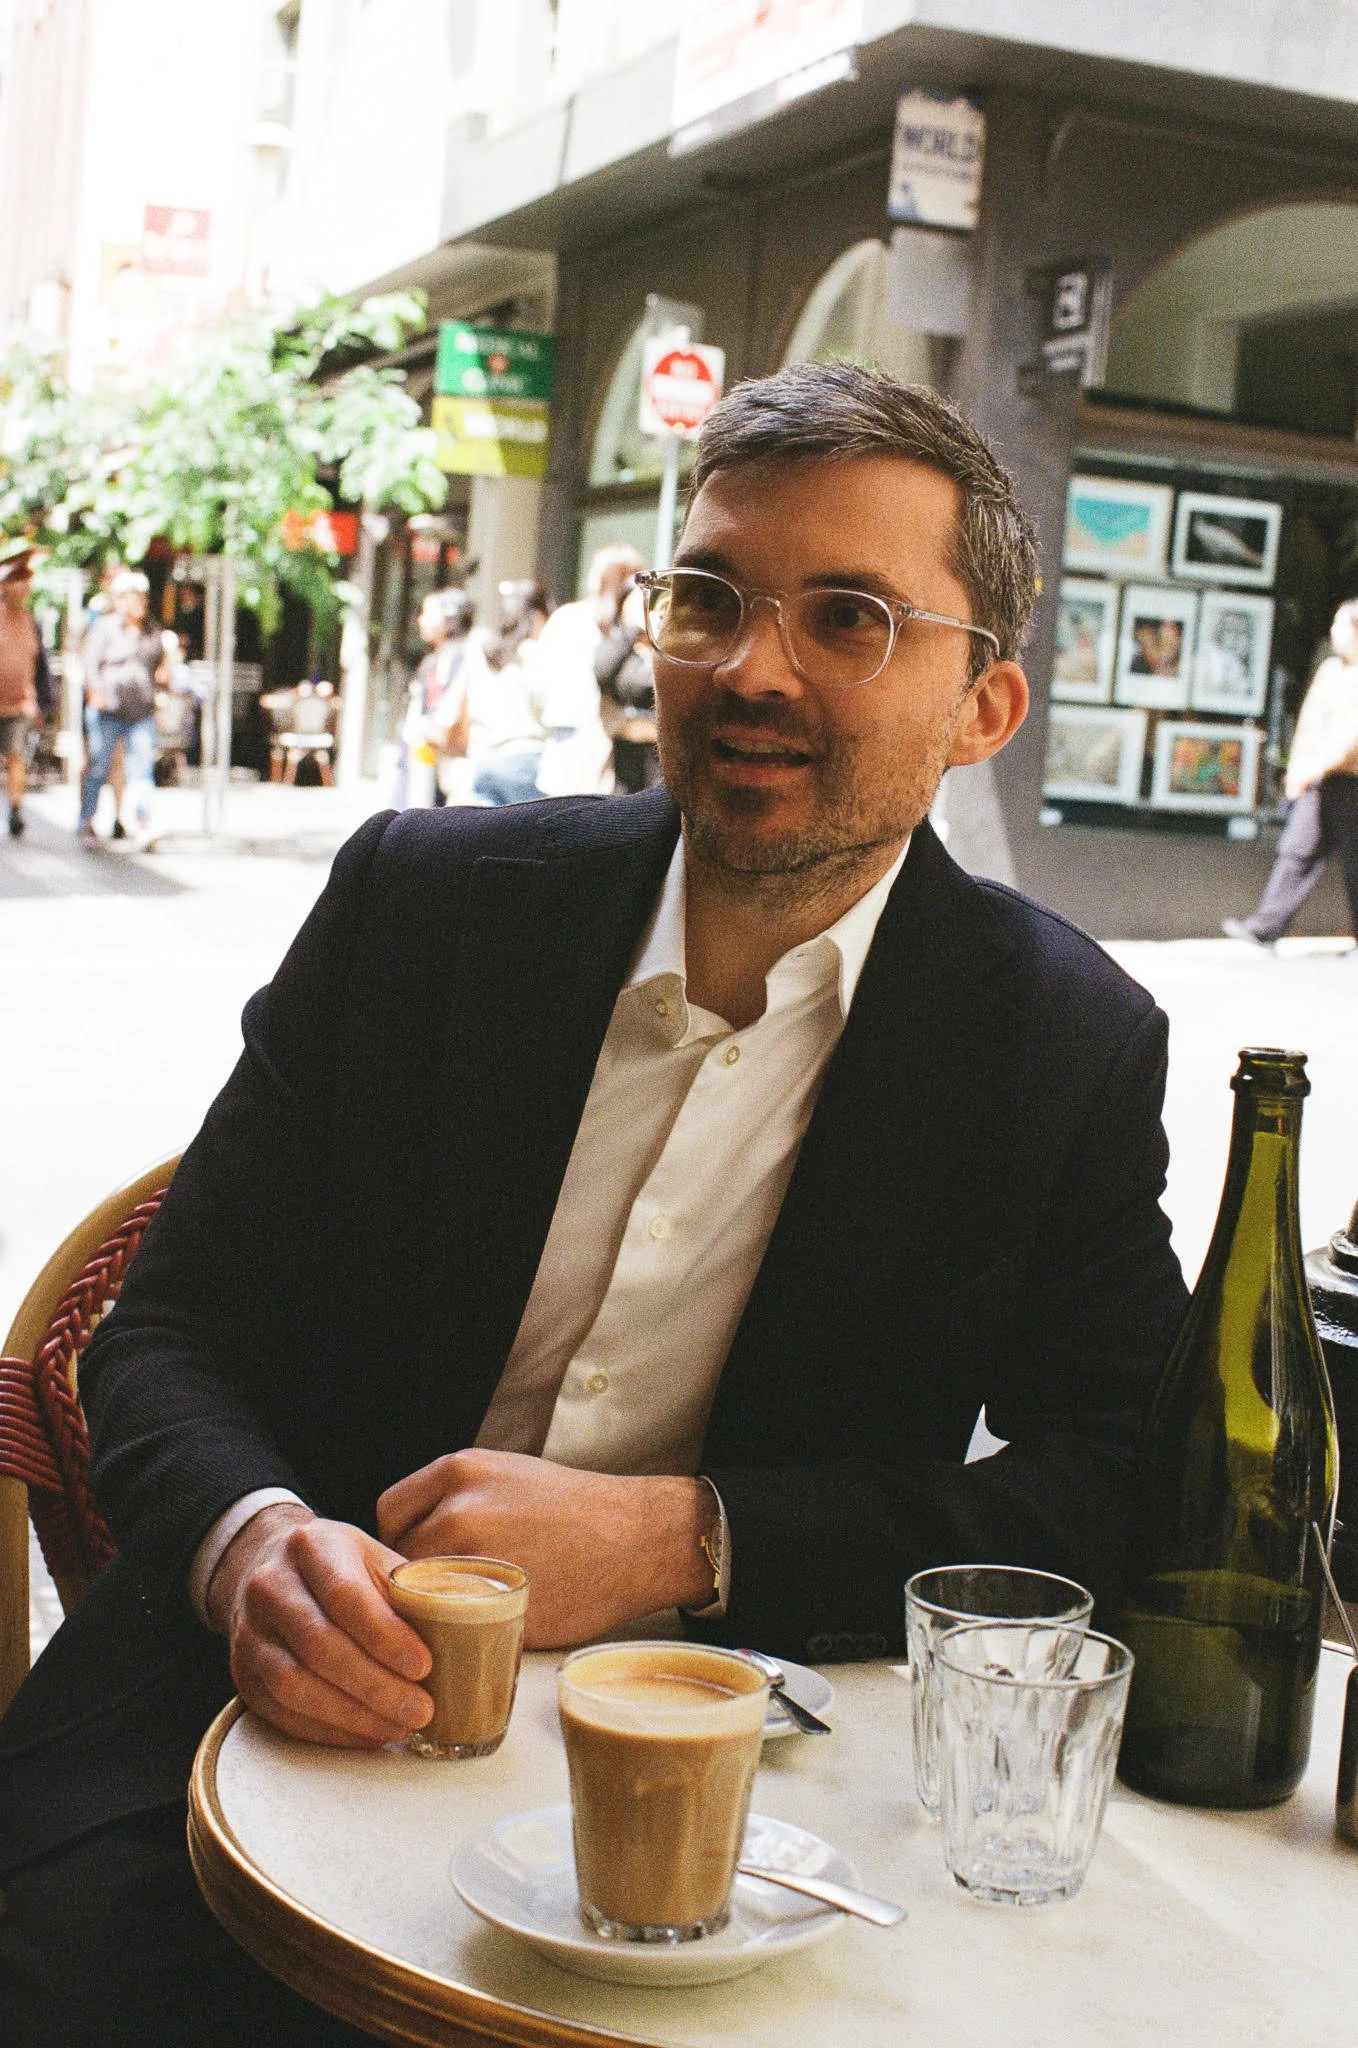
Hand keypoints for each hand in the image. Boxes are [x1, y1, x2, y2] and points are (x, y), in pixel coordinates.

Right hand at [207, 1504, 433, 1747]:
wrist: (269, 1568)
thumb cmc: (339, 1567)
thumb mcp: (374, 1558)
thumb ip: (410, 1590)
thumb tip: (465, 1628)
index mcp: (312, 1545)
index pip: (345, 1595)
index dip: (385, 1637)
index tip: (424, 1666)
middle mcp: (270, 1585)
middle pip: (319, 1646)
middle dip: (375, 1686)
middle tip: (420, 1709)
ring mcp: (249, 1632)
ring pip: (294, 1684)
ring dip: (352, 1715)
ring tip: (399, 1726)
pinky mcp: (243, 1674)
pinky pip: (282, 1713)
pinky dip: (328, 1730)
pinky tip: (366, 1733)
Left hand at [376, 1450, 713, 1647]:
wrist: (641, 1537)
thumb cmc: (578, 1508)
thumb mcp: (508, 1474)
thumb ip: (455, 1495)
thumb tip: (414, 1531)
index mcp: (460, 1472)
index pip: (390, 1512)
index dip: (401, 1538)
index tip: (420, 1555)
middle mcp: (459, 1512)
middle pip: (399, 1558)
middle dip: (413, 1578)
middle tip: (441, 1591)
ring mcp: (477, 1562)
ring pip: (419, 1599)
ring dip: (430, 1611)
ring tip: (460, 1613)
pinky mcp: (497, 1610)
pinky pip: (455, 1630)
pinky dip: (461, 1635)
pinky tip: (485, 1629)